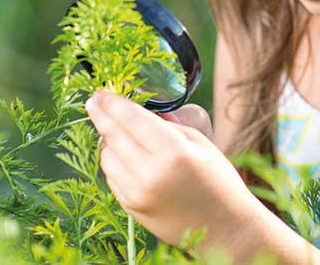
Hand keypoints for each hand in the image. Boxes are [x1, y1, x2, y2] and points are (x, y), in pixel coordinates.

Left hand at [85, 91, 262, 255]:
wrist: (225, 227)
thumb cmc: (219, 180)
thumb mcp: (200, 143)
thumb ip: (169, 125)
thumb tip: (141, 111)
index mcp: (172, 152)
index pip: (131, 119)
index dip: (112, 103)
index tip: (100, 92)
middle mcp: (150, 174)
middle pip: (113, 136)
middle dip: (101, 115)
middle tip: (94, 101)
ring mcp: (138, 194)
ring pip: (107, 158)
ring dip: (107, 140)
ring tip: (114, 130)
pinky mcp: (132, 208)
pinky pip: (112, 178)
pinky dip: (113, 162)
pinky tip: (122, 154)